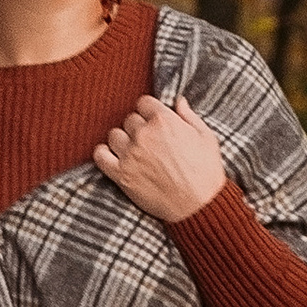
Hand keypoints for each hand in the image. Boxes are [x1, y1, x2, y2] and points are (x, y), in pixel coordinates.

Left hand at [95, 90, 226, 223]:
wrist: (199, 206)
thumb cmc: (206, 172)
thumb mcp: (206, 137)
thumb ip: (189, 116)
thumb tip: (178, 101)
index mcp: (164, 121)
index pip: (143, 102)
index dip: (149, 112)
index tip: (153, 122)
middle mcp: (144, 134)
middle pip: (130, 119)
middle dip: (138, 128)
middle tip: (148, 142)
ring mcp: (130, 154)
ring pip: (114, 135)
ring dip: (122, 141)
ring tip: (134, 152)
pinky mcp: (121, 175)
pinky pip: (100, 156)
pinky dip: (103, 155)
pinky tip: (113, 158)